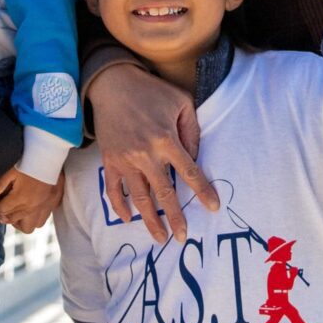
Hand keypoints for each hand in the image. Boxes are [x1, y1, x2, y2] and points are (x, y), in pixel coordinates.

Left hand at [0, 167, 61, 232]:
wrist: (50, 158)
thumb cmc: (29, 163)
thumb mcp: (11, 171)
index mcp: (20, 198)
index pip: (2, 210)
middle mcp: (31, 207)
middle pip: (13, 220)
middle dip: (6, 215)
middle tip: (5, 208)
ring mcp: (42, 208)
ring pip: (28, 227)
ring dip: (21, 222)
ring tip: (17, 213)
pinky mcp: (51, 206)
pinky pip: (41, 221)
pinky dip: (34, 219)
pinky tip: (30, 211)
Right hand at [83, 63, 216, 243]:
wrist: (113, 84)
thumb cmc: (151, 92)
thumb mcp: (181, 102)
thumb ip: (192, 131)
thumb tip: (195, 157)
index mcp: (166, 139)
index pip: (189, 172)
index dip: (202, 191)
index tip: (213, 208)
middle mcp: (145, 153)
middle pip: (164, 193)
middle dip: (175, 217)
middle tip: (183, 237)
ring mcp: (125, 159)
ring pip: (139, 197)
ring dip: (150, 220)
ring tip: (159, 238)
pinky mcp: (109, 160)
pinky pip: (113, 189)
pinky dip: (120, 206)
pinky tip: (128, 219)